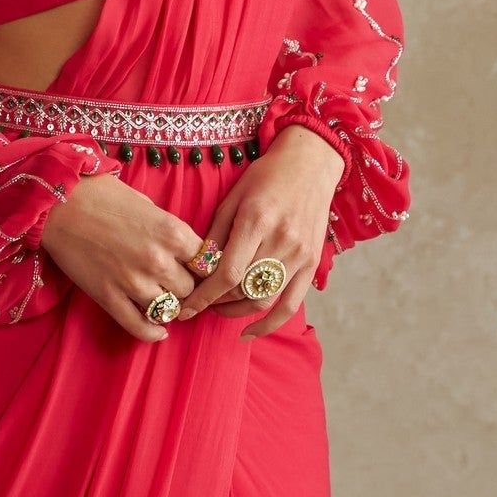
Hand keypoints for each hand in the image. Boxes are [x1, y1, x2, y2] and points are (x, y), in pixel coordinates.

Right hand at [40, 171, 208, 342]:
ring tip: (162, 298)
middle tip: (175, 282)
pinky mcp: (109, 298)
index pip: (207, 264)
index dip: (203, 267)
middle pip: (190, 289)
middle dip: (185, 286)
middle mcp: (158, 261)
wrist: (58, 203)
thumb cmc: (103, 196)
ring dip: (168, 305)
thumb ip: (170, 231)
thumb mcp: (149, 205)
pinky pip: (139, 327)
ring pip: (169, 309)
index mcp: (173, 233)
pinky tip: (159, 330)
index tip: (196, 268)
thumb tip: (185, 251)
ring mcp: (133, 283)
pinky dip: (152, 332)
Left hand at [179, 125, 344, 334]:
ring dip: (236, 312)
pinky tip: (250, 332)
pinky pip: (291, 304)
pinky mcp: (311, 263)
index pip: (226, 273)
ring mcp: (300, 254)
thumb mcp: (234, 197)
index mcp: (257, 221)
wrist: (311, 164)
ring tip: (218, 309)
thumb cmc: (267, 175)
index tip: (185, 309)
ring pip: (263, 299)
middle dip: (215, 303)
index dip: (203, 297)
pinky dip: (270, 323)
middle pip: (242, 289)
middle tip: (197, 304)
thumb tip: (196, 268)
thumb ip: (216, 234)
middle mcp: (280, 240)